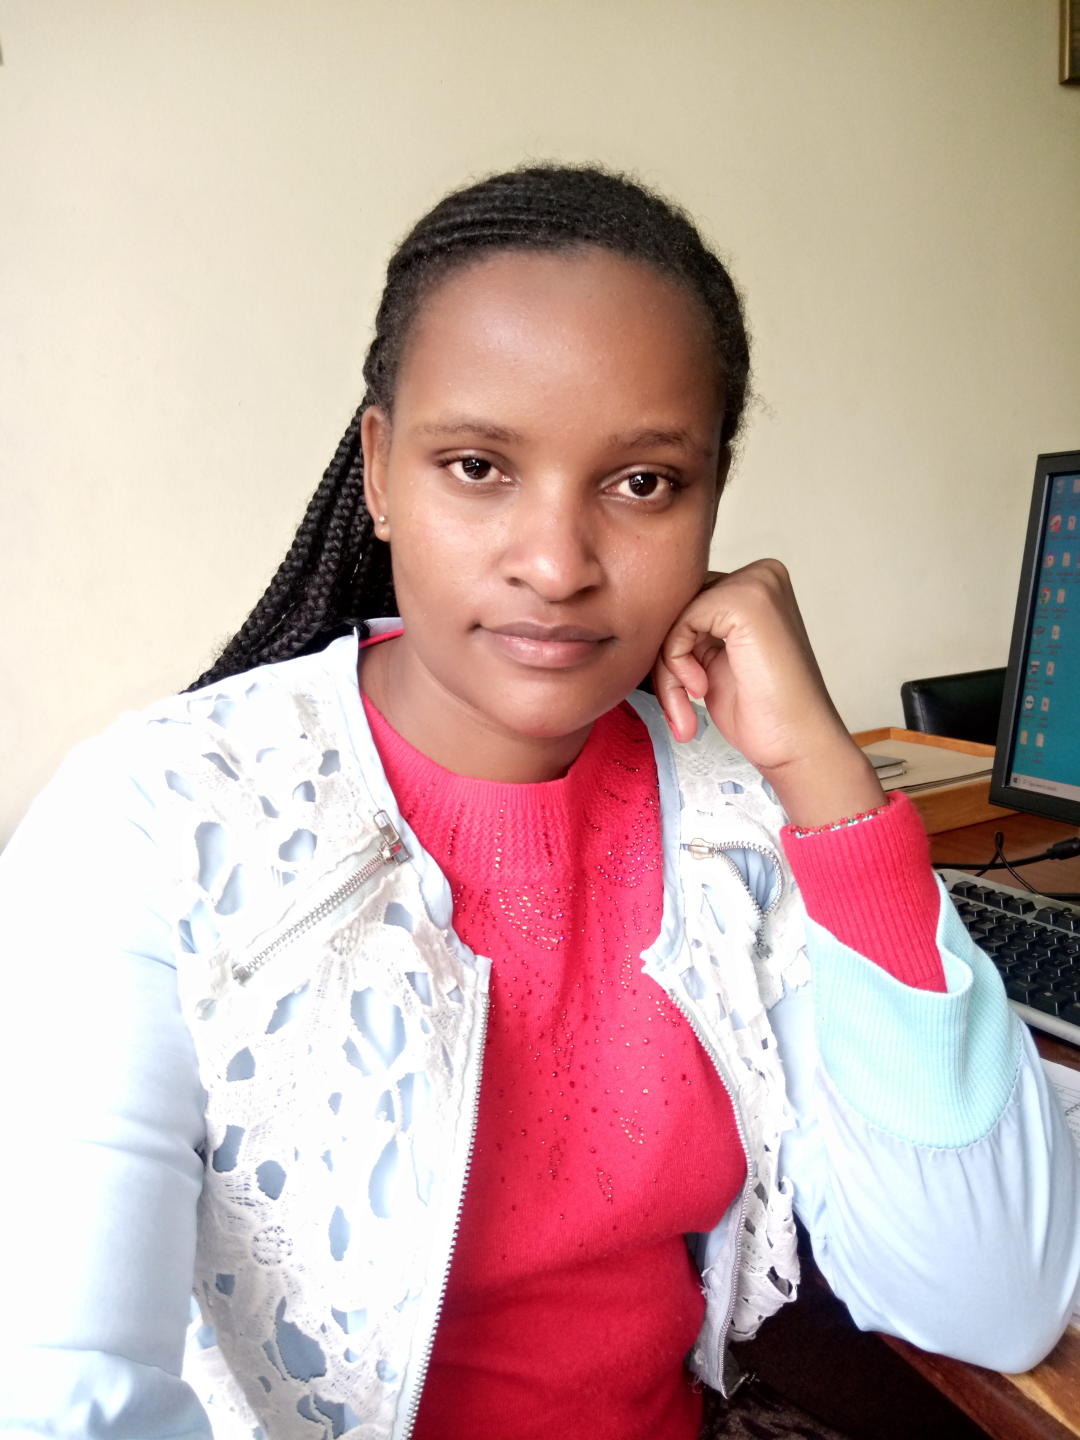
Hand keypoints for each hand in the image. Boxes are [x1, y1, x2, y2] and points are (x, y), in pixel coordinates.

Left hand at [652, 560, 885, 827]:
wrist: (796, 745)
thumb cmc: (760, 712)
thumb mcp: (713, 659)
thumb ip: (691, 629)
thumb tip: (641, 615)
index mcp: (757, 584)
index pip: (686, 601)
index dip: (673, 650)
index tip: (682, 695)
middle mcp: (761, 575)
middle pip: (677, 606)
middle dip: (667, 661)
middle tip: (680, 707)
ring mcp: (756, 584)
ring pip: (674, 617)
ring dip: (668, 672)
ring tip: (686, 709)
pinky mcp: (745, 600)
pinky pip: (679, 623)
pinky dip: (676, 664)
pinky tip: (700, 690)